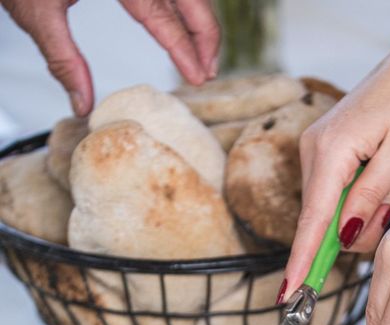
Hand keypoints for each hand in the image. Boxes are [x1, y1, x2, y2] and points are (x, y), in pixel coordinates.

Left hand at [1, 0, 218, 115]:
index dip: (186, 50)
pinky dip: (183, 8)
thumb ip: (63, 59)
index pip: (165, 17)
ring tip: (202, 57)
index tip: (199, 76)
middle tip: (208, 71)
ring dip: (199, 21)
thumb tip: (81, 104)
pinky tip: (183, 28)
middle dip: (206, 35)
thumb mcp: (35, 12)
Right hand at [280, 47, 389, 301]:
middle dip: (359, 223)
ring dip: (368, 204)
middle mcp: (315, 151)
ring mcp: (319, 150)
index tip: (290, 292)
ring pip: (337, 206)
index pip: (312, 219)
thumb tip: (343, 235)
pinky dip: (366, 193)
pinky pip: (342, 191)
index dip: (302, 260)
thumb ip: (369, 196)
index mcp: (330, 151)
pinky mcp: (329, 152)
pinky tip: (387, 172)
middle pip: (326, 217)